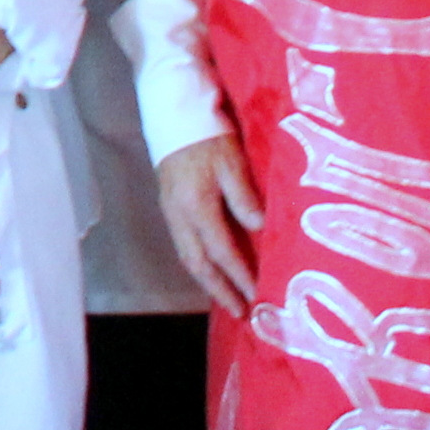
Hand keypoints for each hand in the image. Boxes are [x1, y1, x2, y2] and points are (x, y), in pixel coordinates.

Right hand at [155, 136, 267, 317]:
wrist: (173, 117)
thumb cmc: (208, 137)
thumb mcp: (232, 162)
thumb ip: (243, 197)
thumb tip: (259, 229)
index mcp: (196, 206)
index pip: (221, 250)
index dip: (240, 275)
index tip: (257, 295)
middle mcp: (180, 217)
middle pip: (199, 264)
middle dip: (220, 291)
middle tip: (241, 312)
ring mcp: (172, 215)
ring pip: (188, 258)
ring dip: (209, 282)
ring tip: (229, 300)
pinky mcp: (170, 209)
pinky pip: (185, 247)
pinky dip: (200, 266)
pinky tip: (213, 271)